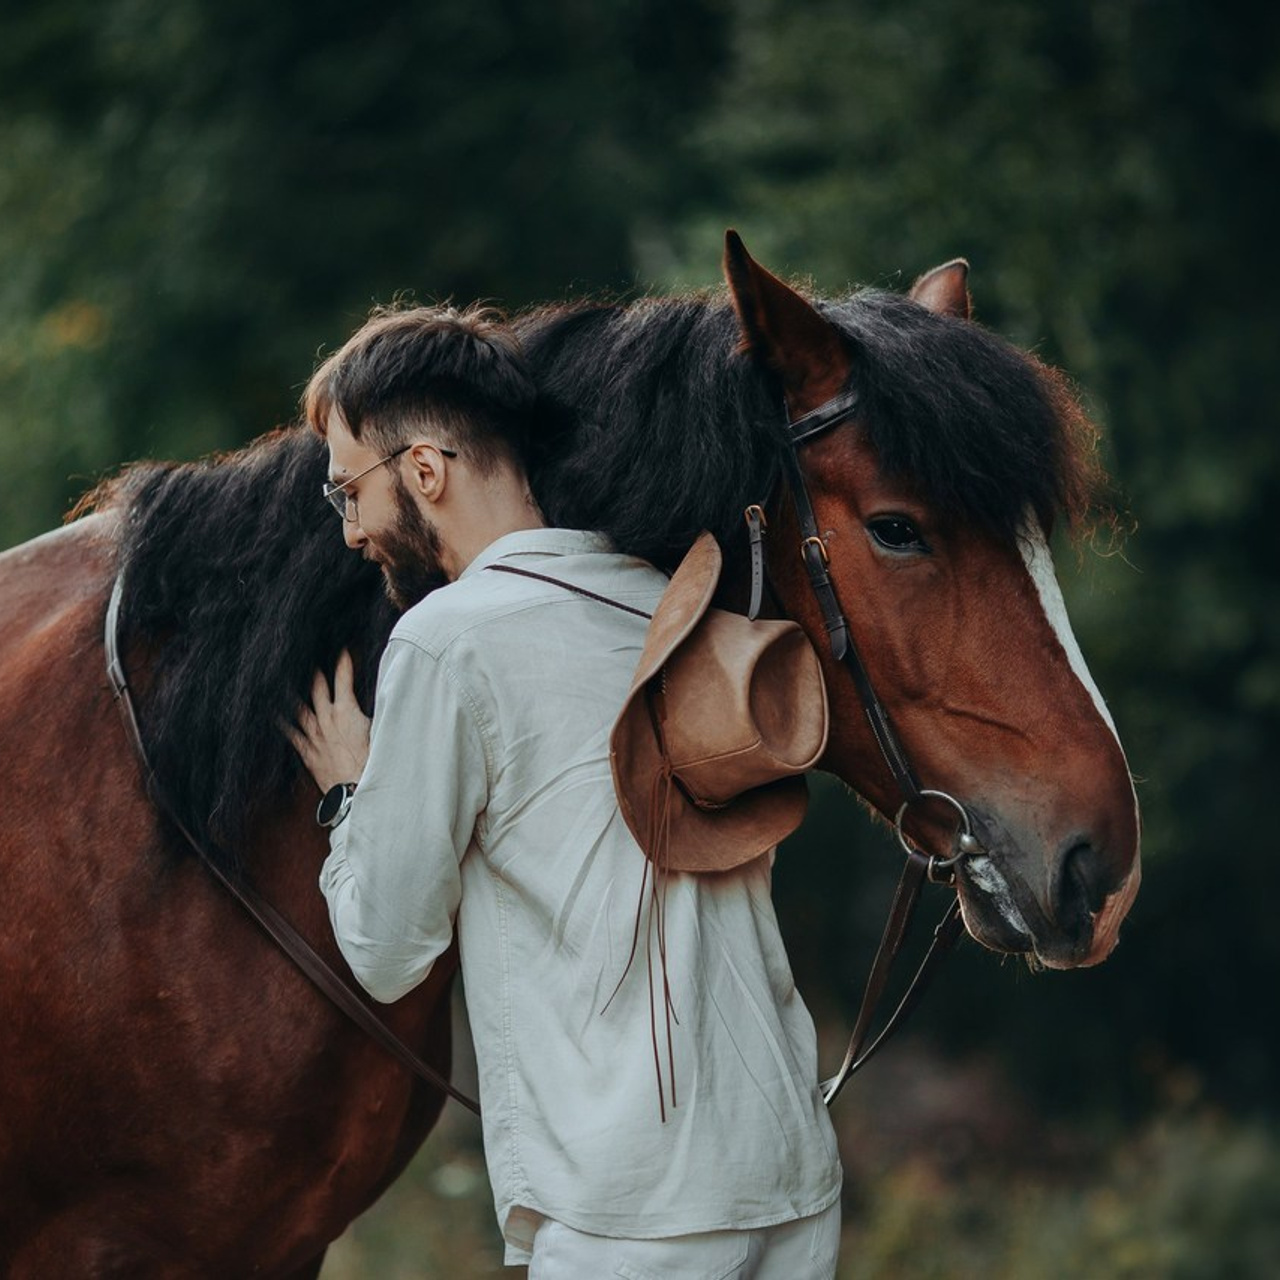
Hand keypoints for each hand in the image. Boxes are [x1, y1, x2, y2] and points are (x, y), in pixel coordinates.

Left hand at [286, 650, 370, 792]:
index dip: (343, 662)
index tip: (343, 651)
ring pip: (299, 708)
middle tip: (313, 660)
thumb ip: (379, 711)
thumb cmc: (373, 763)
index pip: (343, 679)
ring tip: (288, 681)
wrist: (356, 791)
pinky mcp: (307, 752)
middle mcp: (326, 719)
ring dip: (294, 693)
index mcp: (346, 711)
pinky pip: (290, 734)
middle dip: (316, 673)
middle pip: (317, 688)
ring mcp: (313, 736)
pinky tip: (274, 714)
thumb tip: (386, 697)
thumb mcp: (381, 730)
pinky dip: (283, 723)